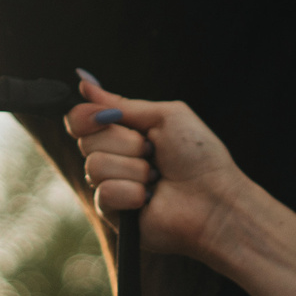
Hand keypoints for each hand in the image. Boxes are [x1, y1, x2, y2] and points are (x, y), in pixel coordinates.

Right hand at [65, 76, 243, 260]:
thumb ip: (122, 104)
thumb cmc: (199, 156)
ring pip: (94, 166)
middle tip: (152, 151)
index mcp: (124, 132)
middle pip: (86, 140)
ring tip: (156, 177)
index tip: (108, 116)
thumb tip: (84, 82)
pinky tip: (148, 198)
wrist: (215, 200)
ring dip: (133, 168)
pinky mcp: (114, 213)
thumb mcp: (165, 116)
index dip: (86, 116)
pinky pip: (103, 194)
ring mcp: (112, 185)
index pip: (80, 119)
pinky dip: (131, 192)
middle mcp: (114, 157)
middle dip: (124, 142)